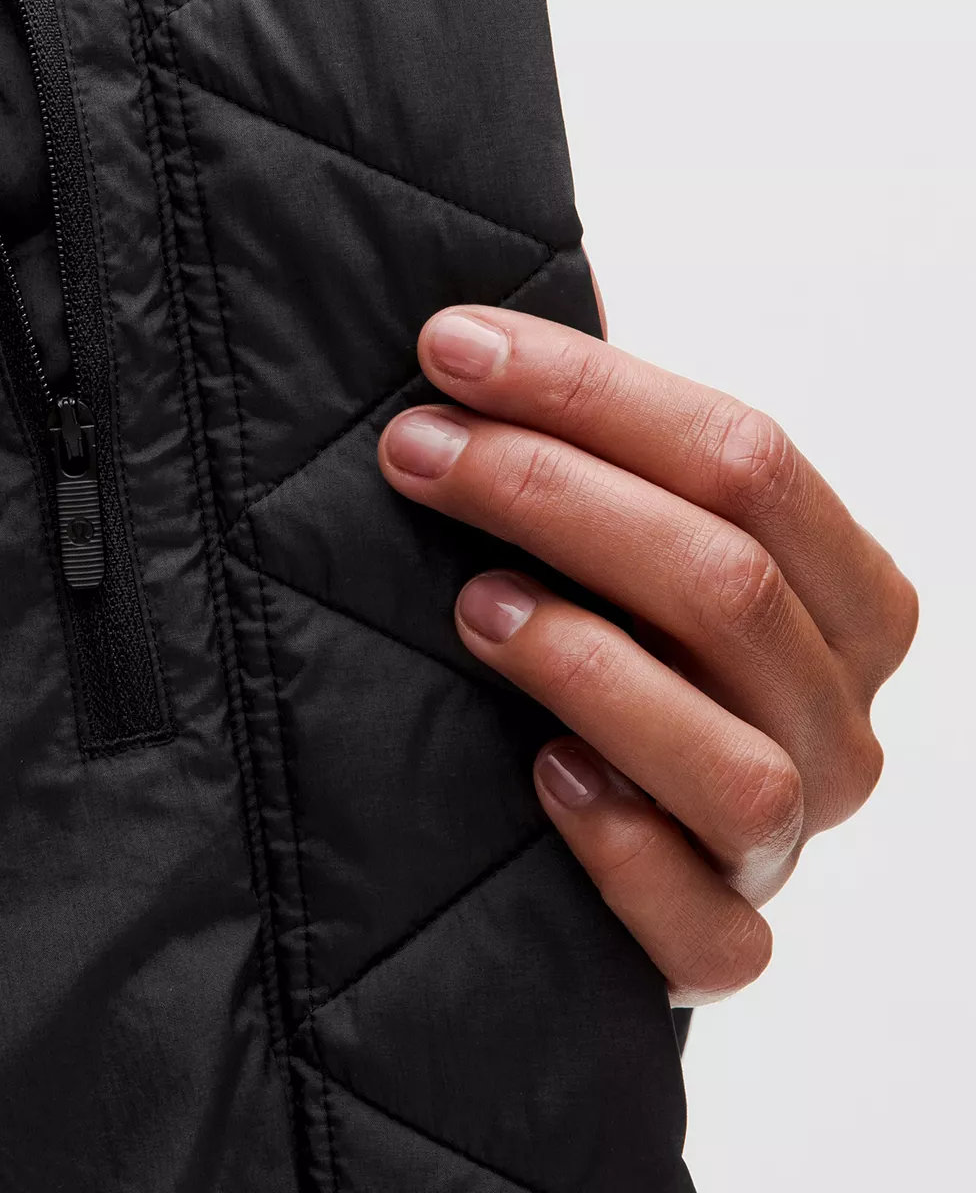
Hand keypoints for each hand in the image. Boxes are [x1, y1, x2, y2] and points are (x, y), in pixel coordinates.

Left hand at [378, 301, 916, 1005]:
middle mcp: (840, 716)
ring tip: (472, 605)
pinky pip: (711, 933)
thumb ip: (590, 431)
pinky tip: (542, 779)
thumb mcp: (619, 518)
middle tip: (414, 449)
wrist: (603, 824)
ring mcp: (792, 840)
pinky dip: (628, 856)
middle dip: (552, 492)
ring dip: (592, 667)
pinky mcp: (729, 943)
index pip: (747, 458)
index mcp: (845, 590)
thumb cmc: (613, 625)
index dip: (591, 391)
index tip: (449, 347)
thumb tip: (475, 317)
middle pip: (729, 584)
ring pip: (736, 762)